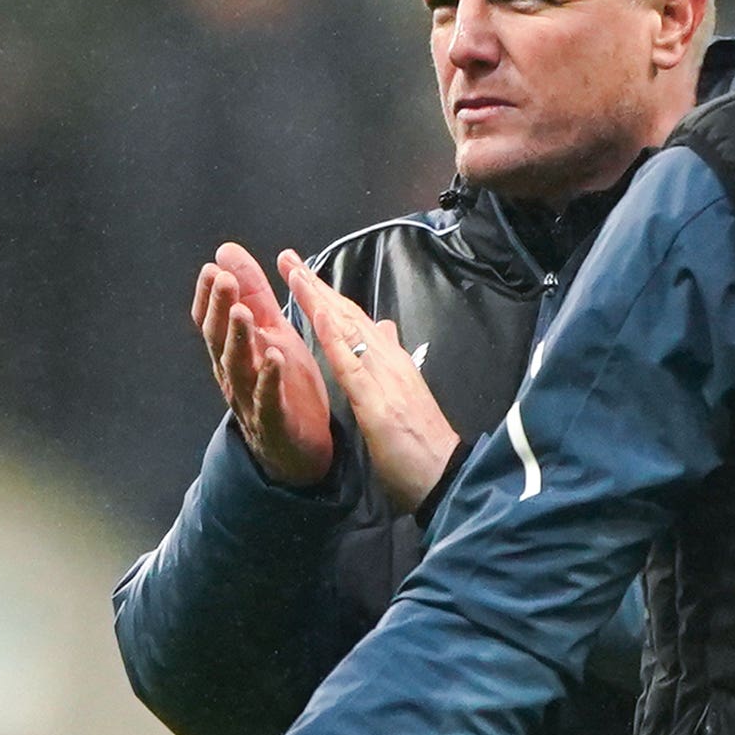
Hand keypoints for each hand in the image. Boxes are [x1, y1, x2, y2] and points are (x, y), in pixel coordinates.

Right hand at [193, 241, 333, 486]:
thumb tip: (226, 252)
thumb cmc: (284, 385)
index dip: (210, 295)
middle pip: (219, 337)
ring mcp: (250, 398)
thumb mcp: (272, 333)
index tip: (212, 267)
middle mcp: (234, 373)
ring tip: (242, 311)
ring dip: (239, 337)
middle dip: (220, 307)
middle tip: (222, 279)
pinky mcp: (273, 420)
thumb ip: (253, 295)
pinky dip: (269, 378)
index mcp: (234, 350)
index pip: (212, 320)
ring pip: (238, 365)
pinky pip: (267, 398)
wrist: (298, 449)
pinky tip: (274, 357)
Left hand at [283, 250, 464, 508]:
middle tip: (287, 258)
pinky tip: (317, 313)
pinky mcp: (377, 399)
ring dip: (319, 299)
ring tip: (294, 272)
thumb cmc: (425, 445)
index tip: (302, 273)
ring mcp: (384, 377)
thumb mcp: (406, 396)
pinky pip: (350, 362)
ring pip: (347, 330)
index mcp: (393, 363)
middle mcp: (390, 361)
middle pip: (349, 316)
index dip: (328, 296)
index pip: (356, 322)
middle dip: (317, 286)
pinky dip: (333, 335)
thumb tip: (385, 326)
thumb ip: (393, 360)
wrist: (446, 476)